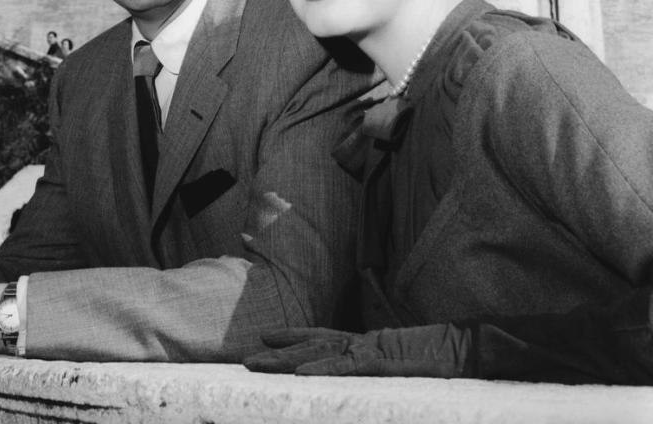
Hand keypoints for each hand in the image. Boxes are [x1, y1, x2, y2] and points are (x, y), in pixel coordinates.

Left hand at [245, 323, 474, 377]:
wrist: (469, 351)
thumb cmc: (440, 363)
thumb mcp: (402, 372)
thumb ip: (380, 373)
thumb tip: (364, 376)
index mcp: (368, 345)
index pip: (323, 338)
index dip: (294, 337)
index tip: (266, 337)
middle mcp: (363, 343)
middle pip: (311, 345)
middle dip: (277, 352)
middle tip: (244, 357)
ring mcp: (371, 351)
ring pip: (318, 353)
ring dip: (284, 359)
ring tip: (255, 362)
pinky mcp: (382, 363)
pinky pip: (346, 368)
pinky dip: (322, 371)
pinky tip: (299, 376)